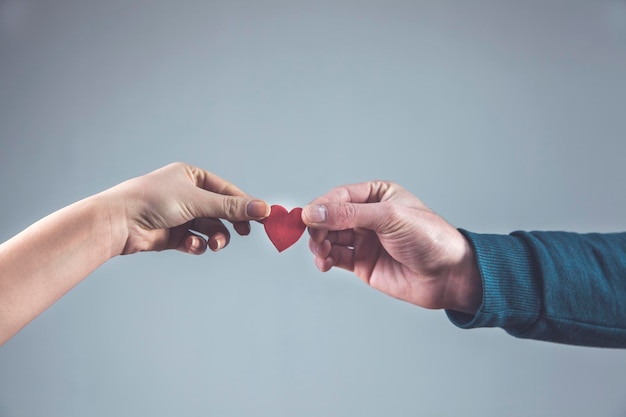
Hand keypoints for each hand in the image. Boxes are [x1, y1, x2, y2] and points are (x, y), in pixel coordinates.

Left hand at [104, 162, 269, 255]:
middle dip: (231, 223)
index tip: (264, 217)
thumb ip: (231, 208)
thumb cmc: (153, 201)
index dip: (246, 204)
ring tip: (215, 244)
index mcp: (192, 176)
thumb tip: (263, 209)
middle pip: (221, 211)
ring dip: (216, 237)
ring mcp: (180, 215)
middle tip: (245, 232)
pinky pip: (196, 240)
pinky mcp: (173, 235)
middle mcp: (187, 194)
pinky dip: (197, 245)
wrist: (118, 223)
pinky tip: (192, 245)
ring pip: (210, 228)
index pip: (227, 191)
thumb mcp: (197, 201)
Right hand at [301, 181, 480, 314]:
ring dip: (319, 244)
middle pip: (329, 217)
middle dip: (317, 227)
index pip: (340, 196)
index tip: (306, 218)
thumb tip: (314, 212)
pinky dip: (324, 259)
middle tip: (315, 240)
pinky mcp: (361, 262)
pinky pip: (334, 257)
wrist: (448, 276)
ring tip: (322, 253)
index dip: (321, 206)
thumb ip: (349, 215)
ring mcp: (363, 239)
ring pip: (328, 237)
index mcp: (377, 195)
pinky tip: (325, 263)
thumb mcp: (389, 218)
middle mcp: (368, 216)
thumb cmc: (429, 239)